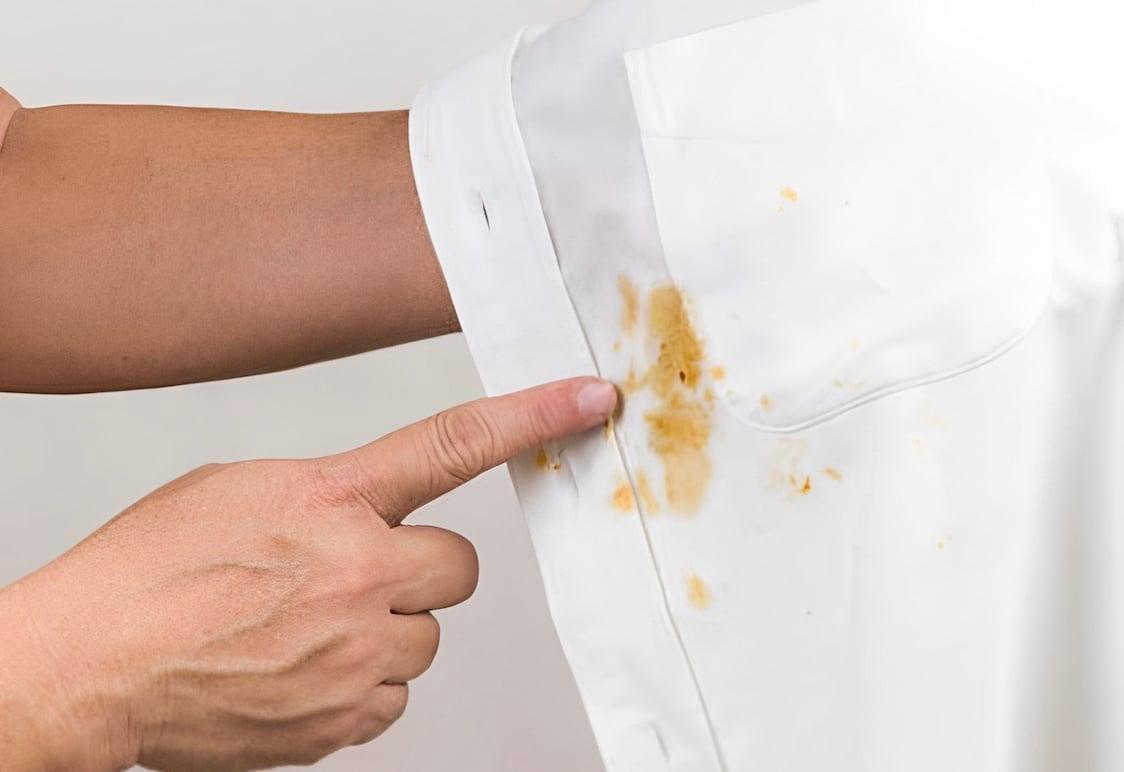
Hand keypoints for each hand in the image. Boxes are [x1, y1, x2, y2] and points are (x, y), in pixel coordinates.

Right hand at [0, 377, 616, 770]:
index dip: (534, 416)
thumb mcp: (240, 489)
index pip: (455, 442)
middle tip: (356, 576)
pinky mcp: (344, 716)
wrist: (90, 664)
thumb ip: (328, 494)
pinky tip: (301, 668)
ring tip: (306, 627)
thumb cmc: (149, 571)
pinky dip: (360, 685)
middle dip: (421, 571)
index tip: (591, 399)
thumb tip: (371, 511)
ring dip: (384, 631)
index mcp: (332, 497)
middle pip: (460, 568)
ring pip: (426, 638)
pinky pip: (394, 696)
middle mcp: (359, 571)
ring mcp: (356, 649)